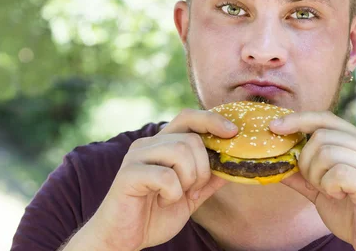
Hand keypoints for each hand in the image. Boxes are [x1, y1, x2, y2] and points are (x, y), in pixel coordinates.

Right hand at [82, 109, 237, 250]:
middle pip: (191, 139)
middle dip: (202, 168)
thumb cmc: (154, 215)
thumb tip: (233, 164)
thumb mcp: (190, 196)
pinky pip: (166, 176)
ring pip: (180, 152)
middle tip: (194, 189)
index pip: (189, 117)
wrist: (123, 239)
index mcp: (162, 144)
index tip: (233, 132)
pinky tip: (163, 201)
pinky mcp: (129, 174)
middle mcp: (148, 144)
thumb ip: (209, 179)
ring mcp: (136, 156)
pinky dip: (173, 193)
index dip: (212, 120)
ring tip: (178, 195)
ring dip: (189, 180)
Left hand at [270, 111, 355, 250]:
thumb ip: (301, 173)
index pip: (324, 118)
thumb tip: (275, 161)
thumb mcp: (320, 188)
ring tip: (330, 191)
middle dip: (306, 161)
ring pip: (326, 153)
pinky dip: (329, 187)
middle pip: (320, 136)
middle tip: (316, 182)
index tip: (274, 126)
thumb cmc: (351, 212)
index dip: (297, 119)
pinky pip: (336, 173)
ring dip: (317, 177)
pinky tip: (340, 196)